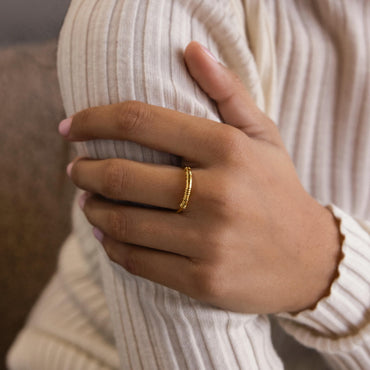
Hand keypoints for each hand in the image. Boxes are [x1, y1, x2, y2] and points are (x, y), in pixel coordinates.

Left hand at [59, 41, 340, 313]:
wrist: (308, 259)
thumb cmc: (278, 191)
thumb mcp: (264, 136)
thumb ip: (228, 91)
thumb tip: (190, 48)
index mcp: (228, 149)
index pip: (139, 122)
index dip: (93, 120)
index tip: (71, 127)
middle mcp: (216, 194)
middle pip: (120, 176)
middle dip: (84, 170)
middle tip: (76, 169)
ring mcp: (208, 242)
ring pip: (121, 223)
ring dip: (92, 209)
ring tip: (87, 201)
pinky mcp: (202, 280)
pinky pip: (137, 261)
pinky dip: (111, 246)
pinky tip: (107, 235)